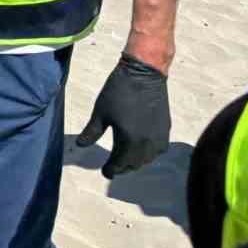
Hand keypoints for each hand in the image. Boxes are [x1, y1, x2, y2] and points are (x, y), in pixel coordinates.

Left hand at [75, 54, 169, 177]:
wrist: (144, 74)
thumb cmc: (119, 91)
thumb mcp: (100, 112)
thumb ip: (92, 132)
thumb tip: (81, 146)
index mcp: (130, 141)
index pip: (119, 164)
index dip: (111, 170)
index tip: (105, 172)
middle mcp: (147, 144)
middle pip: (134, 164)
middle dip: (123, 167)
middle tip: (113, 167)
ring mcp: (159, 138)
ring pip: (147, 159)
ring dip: (136, 162)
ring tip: (125, 159)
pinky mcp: (166, 130)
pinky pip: (157, 150)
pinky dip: (147, 154)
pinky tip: (140, 149)